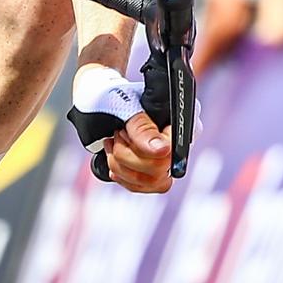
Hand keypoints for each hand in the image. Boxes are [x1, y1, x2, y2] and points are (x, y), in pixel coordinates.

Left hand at [66, 63, 173, 193]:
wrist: (101, 100)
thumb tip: (162, 151)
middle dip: (127, 154)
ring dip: (121, 164)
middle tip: (117, 133)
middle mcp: (178, 141)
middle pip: (161, 170)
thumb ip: (142, 129)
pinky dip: (120, 173)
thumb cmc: (115, 96)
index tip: (123, 133)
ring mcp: (167, 159)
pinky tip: (113, 155)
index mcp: (180, 120)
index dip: (146, 148)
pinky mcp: (152, 172)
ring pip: (150, 182)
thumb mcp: (125, 106)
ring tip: (113, 142)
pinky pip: (140, 186)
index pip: (175, 149)